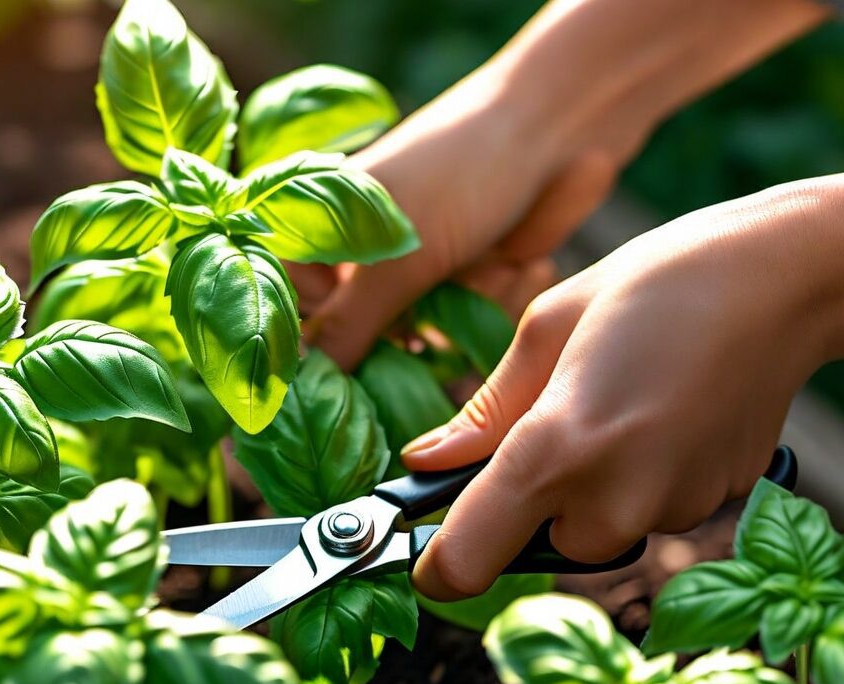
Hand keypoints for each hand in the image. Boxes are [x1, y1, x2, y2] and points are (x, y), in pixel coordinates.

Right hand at [293, 0, 827, 371]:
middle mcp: (364, 252)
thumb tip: (306, 385)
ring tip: (490, 264)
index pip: (291, 306)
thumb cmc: (460, 171)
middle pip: (360, 332)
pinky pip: (464, 323)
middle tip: (430, 329)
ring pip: (421, 335)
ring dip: (462, 310)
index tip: (346, 365)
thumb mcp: (399, 255)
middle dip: (407, 332)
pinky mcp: (466, 280)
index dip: (314, 342)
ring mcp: (417, 267)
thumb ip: (349, 325)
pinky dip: (493, 302)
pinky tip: (516, 262)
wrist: (559, 130)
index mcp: (322, 228)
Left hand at [402, 177, 843, 599]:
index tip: (427, 546)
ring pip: (592, 528)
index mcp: (555, 450)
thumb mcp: (546, 328)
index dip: (436, 563)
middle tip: (551, 421)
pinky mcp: (711, 508)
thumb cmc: (656, 283)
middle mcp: (612, 500)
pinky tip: (656, 416)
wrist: (785, 280)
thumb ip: (481, 414)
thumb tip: (426, 460)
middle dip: (527, 501)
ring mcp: (670, 511)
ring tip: (615, 402)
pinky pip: (643, 512)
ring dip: (586, 486)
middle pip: (533, 544)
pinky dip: (635, 479)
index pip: (464, 564)